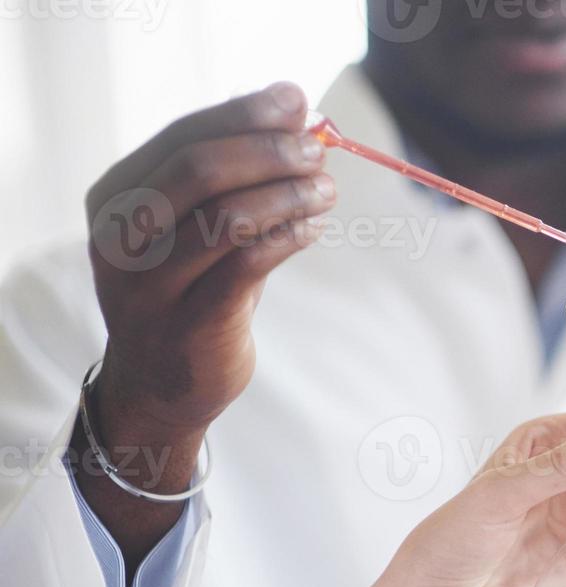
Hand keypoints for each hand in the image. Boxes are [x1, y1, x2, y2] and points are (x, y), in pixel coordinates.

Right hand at [84, 81, 332, 463]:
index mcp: (116, 199)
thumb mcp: (197, 229)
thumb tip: (296, 113)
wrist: (164, 384)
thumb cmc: (190, 290)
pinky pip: (245, 266)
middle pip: (198, 171)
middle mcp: (122, 239)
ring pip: (225, 218)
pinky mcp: (189, 324)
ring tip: (325, 190)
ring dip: (287, 195)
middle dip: (267, 151)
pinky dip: (287, 237)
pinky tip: (314, 227)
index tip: (296, 100)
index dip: (243, 114)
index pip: (182, 138)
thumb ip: (235, 177)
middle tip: (317, 150)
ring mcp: (150, 285)